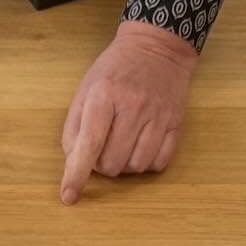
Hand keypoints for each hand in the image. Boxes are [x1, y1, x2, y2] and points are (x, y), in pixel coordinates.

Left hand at [60, 22, 197, 204]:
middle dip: (101, 164)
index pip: (89, 144)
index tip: (69, 196)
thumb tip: (74, 162)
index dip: (77, 174)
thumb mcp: (85, 89)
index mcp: (103, 96)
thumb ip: (74, 126)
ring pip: (135, 167)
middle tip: (101, 145)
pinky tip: (139, 145)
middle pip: (112, 163)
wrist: (157, 48)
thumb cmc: (115, 70)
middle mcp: (133, 107)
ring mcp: (158, 116)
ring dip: (123, 165)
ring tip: (121, 144)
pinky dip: (145, 163)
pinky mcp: (176, 124)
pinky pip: (158, 163)